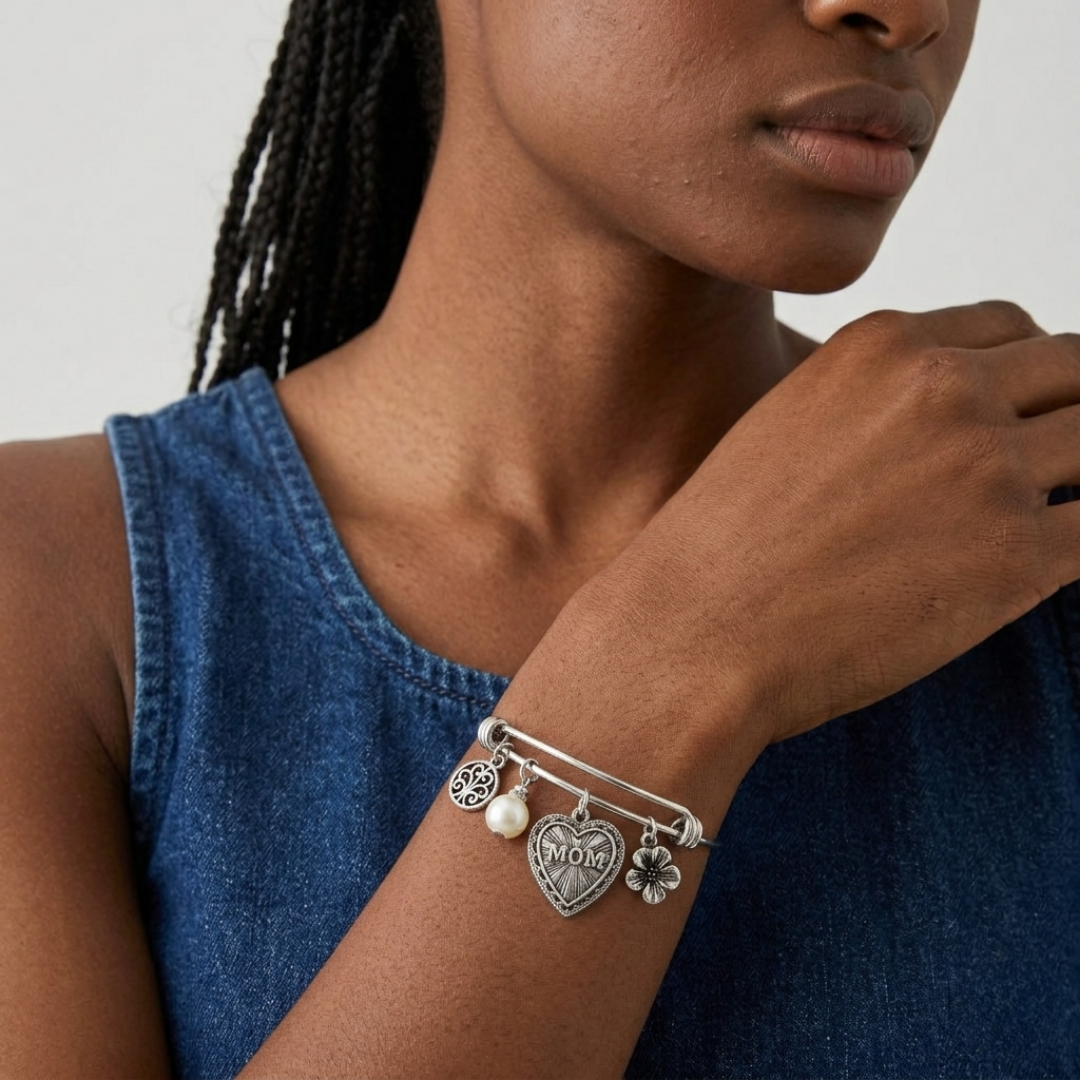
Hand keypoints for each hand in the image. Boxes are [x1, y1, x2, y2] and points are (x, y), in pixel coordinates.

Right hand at [592, 301, 1079, 748]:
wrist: (696, 628)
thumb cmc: (722, 545)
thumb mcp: (787, 426)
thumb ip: (872, 405)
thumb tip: (935, 432)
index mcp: (885, 345)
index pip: (1014, 328)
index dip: (1027, 376)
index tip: (1023, 417)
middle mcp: (945, 387)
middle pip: (1075, 371)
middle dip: (1070, 414)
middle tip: (1051, 468)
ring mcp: (988, 467)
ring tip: (1039, 521)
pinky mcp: (1018, 555)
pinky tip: (1046, 564)